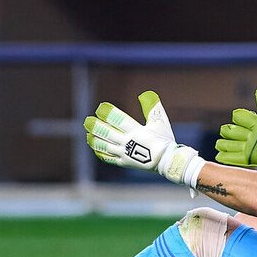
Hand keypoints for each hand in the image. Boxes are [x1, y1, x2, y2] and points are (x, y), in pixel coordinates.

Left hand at [84, 91, 203, 184]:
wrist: (168, 161)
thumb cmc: (165, 140)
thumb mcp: (160, 122)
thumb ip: (152, 108)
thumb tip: (145, 94)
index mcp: (136, 131)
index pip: (118, 120)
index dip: (108, 113)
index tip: (100, 108)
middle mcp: (128, 142)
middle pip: (108, 133)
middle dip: (96, 126)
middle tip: (87, 121)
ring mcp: (125, 153)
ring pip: (106, 146)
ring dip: (95, 139)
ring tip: (88, 134)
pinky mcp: (125, 162)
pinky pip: (109, 158)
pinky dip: (101, 152)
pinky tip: (95, 148)